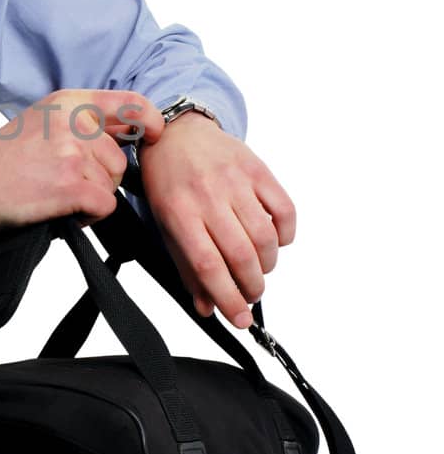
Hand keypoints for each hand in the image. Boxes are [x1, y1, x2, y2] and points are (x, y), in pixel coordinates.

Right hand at [0, 88, 165, 233]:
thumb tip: (132, 130)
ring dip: (93, 198)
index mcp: (69, 102)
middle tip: (66, 181)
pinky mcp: (72, 186)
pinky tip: (62, 210)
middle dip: (102, 178)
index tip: (154, 135)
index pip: (131, 104)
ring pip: (113, 185)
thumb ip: (83, 120)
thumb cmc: (2, 159)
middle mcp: (74, 122)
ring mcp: (73, 153)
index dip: (151, 122)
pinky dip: (88, 217)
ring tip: (57, 194)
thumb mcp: (43, 120)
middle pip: (120, 159)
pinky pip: (105, 206)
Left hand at [136, 114, 295, 328]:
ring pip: (266, 236)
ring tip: (260, 269)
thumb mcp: (166, 226)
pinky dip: (286, 234)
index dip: (228, 298)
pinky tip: (275, 241)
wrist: (177, 134)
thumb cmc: (169, 184)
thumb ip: (187, 268)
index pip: (208, 266)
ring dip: (268, 264)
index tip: (240, 319)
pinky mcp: (258, 169)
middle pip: (241, 254)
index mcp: (180, 214)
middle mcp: (208, 197)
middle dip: (252, 286)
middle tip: (252, 294)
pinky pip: (285, 209)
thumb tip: (208, 307)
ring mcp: (235, 181)